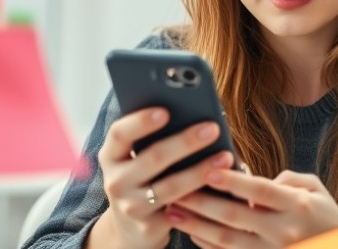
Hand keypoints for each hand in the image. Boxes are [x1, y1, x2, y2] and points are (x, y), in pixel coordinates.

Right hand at [86, 107, 234, 248]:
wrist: (130, 226)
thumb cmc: (143, 177)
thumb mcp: (137, 158)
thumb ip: (154, 138)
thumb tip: (193, 113)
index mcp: (111, 155)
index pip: (120, 134)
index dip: (141, 122)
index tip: (165, 111)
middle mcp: (116, 181)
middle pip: (152, 158)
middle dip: (185, 142)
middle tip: (212, 128)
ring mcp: (131, 206)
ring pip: (170, 186)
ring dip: (200, 171)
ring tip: (225, 157)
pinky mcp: (149, 226)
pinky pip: (181, 209)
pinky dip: (203, 195)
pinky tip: (221, 184)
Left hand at [166, 169, 337, 247]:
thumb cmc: (326, 216)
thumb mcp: (315, 188)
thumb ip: (285, 179)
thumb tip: (253, 180)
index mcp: (297, 206)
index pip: (260, 191)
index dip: (233, 181)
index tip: (208, 169)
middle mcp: (284, 231)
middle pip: (235, 217)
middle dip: (202, 203)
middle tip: (176, 189)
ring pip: (227, 241)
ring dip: (197, 226)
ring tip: (173, 212)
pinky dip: (208, 245)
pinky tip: (191, 232)